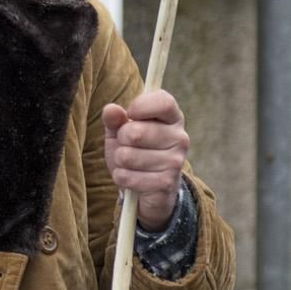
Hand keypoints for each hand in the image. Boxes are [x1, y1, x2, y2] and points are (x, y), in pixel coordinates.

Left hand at [102, 91, 189, 231]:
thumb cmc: (134, 150)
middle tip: (128, 145)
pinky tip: (133, 178)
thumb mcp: (121, 131)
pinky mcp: (166, 183)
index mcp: (172, 118)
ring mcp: (175, 161)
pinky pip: (127, 176)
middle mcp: (180, 138)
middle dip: (121, 140)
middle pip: (135, 132)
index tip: (129, 114)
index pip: (163, 102)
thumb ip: (115, 118)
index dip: (140, 106)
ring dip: (120, 161)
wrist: (149, 187)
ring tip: (130, 163)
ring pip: (127, 156)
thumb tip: (110, 109)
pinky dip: (121, 177)